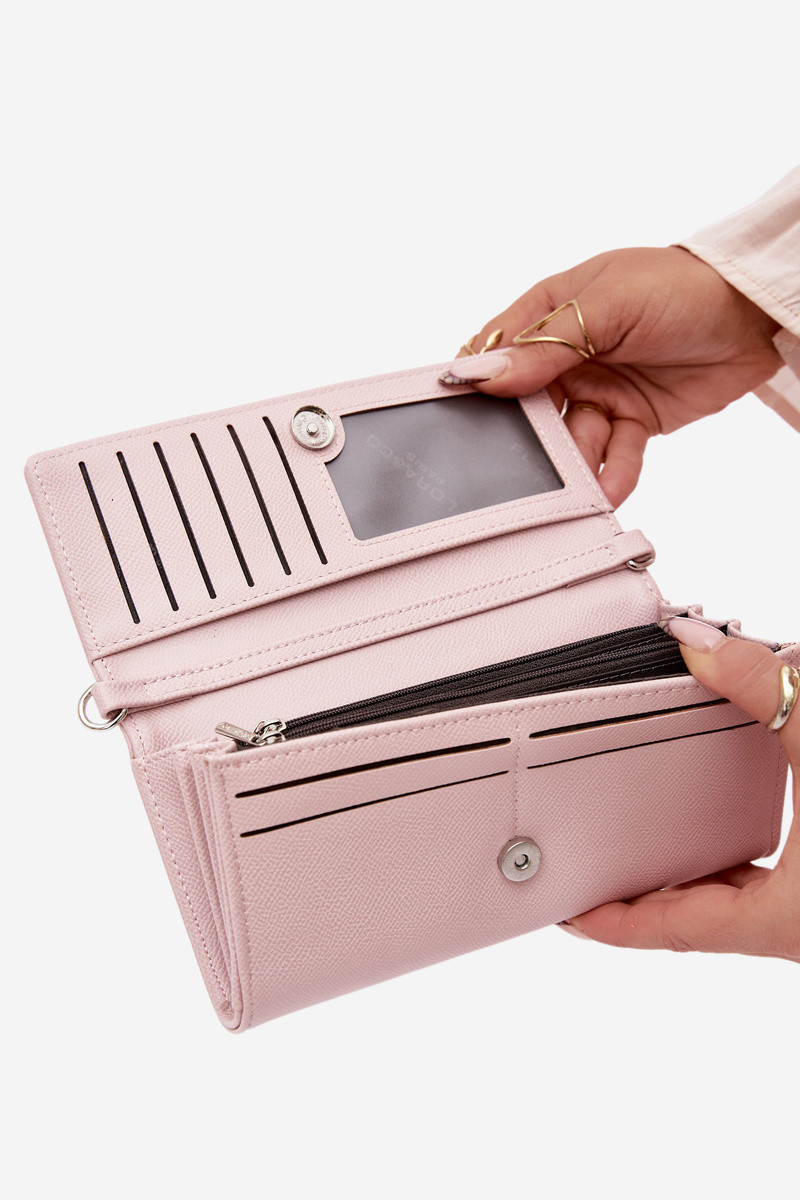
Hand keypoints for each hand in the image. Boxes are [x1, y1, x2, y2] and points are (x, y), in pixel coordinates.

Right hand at [444, 247, 781, 506]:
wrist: (754, 313)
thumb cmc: (680, 286)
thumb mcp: (608, 303)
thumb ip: (547, 344)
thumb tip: (486, 376)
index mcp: (549, 315)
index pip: (496, 355)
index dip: (477, 387)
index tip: (462, 420)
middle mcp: (566, 357)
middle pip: (527, 410)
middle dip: (526, 440)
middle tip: (521, 470)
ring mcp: (598, 390)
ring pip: (569, 439)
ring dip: (572, 465)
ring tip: (574, 490)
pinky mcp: (631, 420)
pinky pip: (612, 454)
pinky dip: (610, 475)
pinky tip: (608, 490)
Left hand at [560, 618, 799, 962]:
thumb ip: (752, 684)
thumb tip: (694, 645)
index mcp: (787, 920)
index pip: (670, 931)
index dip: (609, 921)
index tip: (566, 908)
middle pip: (703, 916)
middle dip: (655, 887)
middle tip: (608, 857)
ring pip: (750, 900)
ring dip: (712, 867)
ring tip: (669, 832)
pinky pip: (787, 878)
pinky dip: (758, 852)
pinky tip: (754, 815)